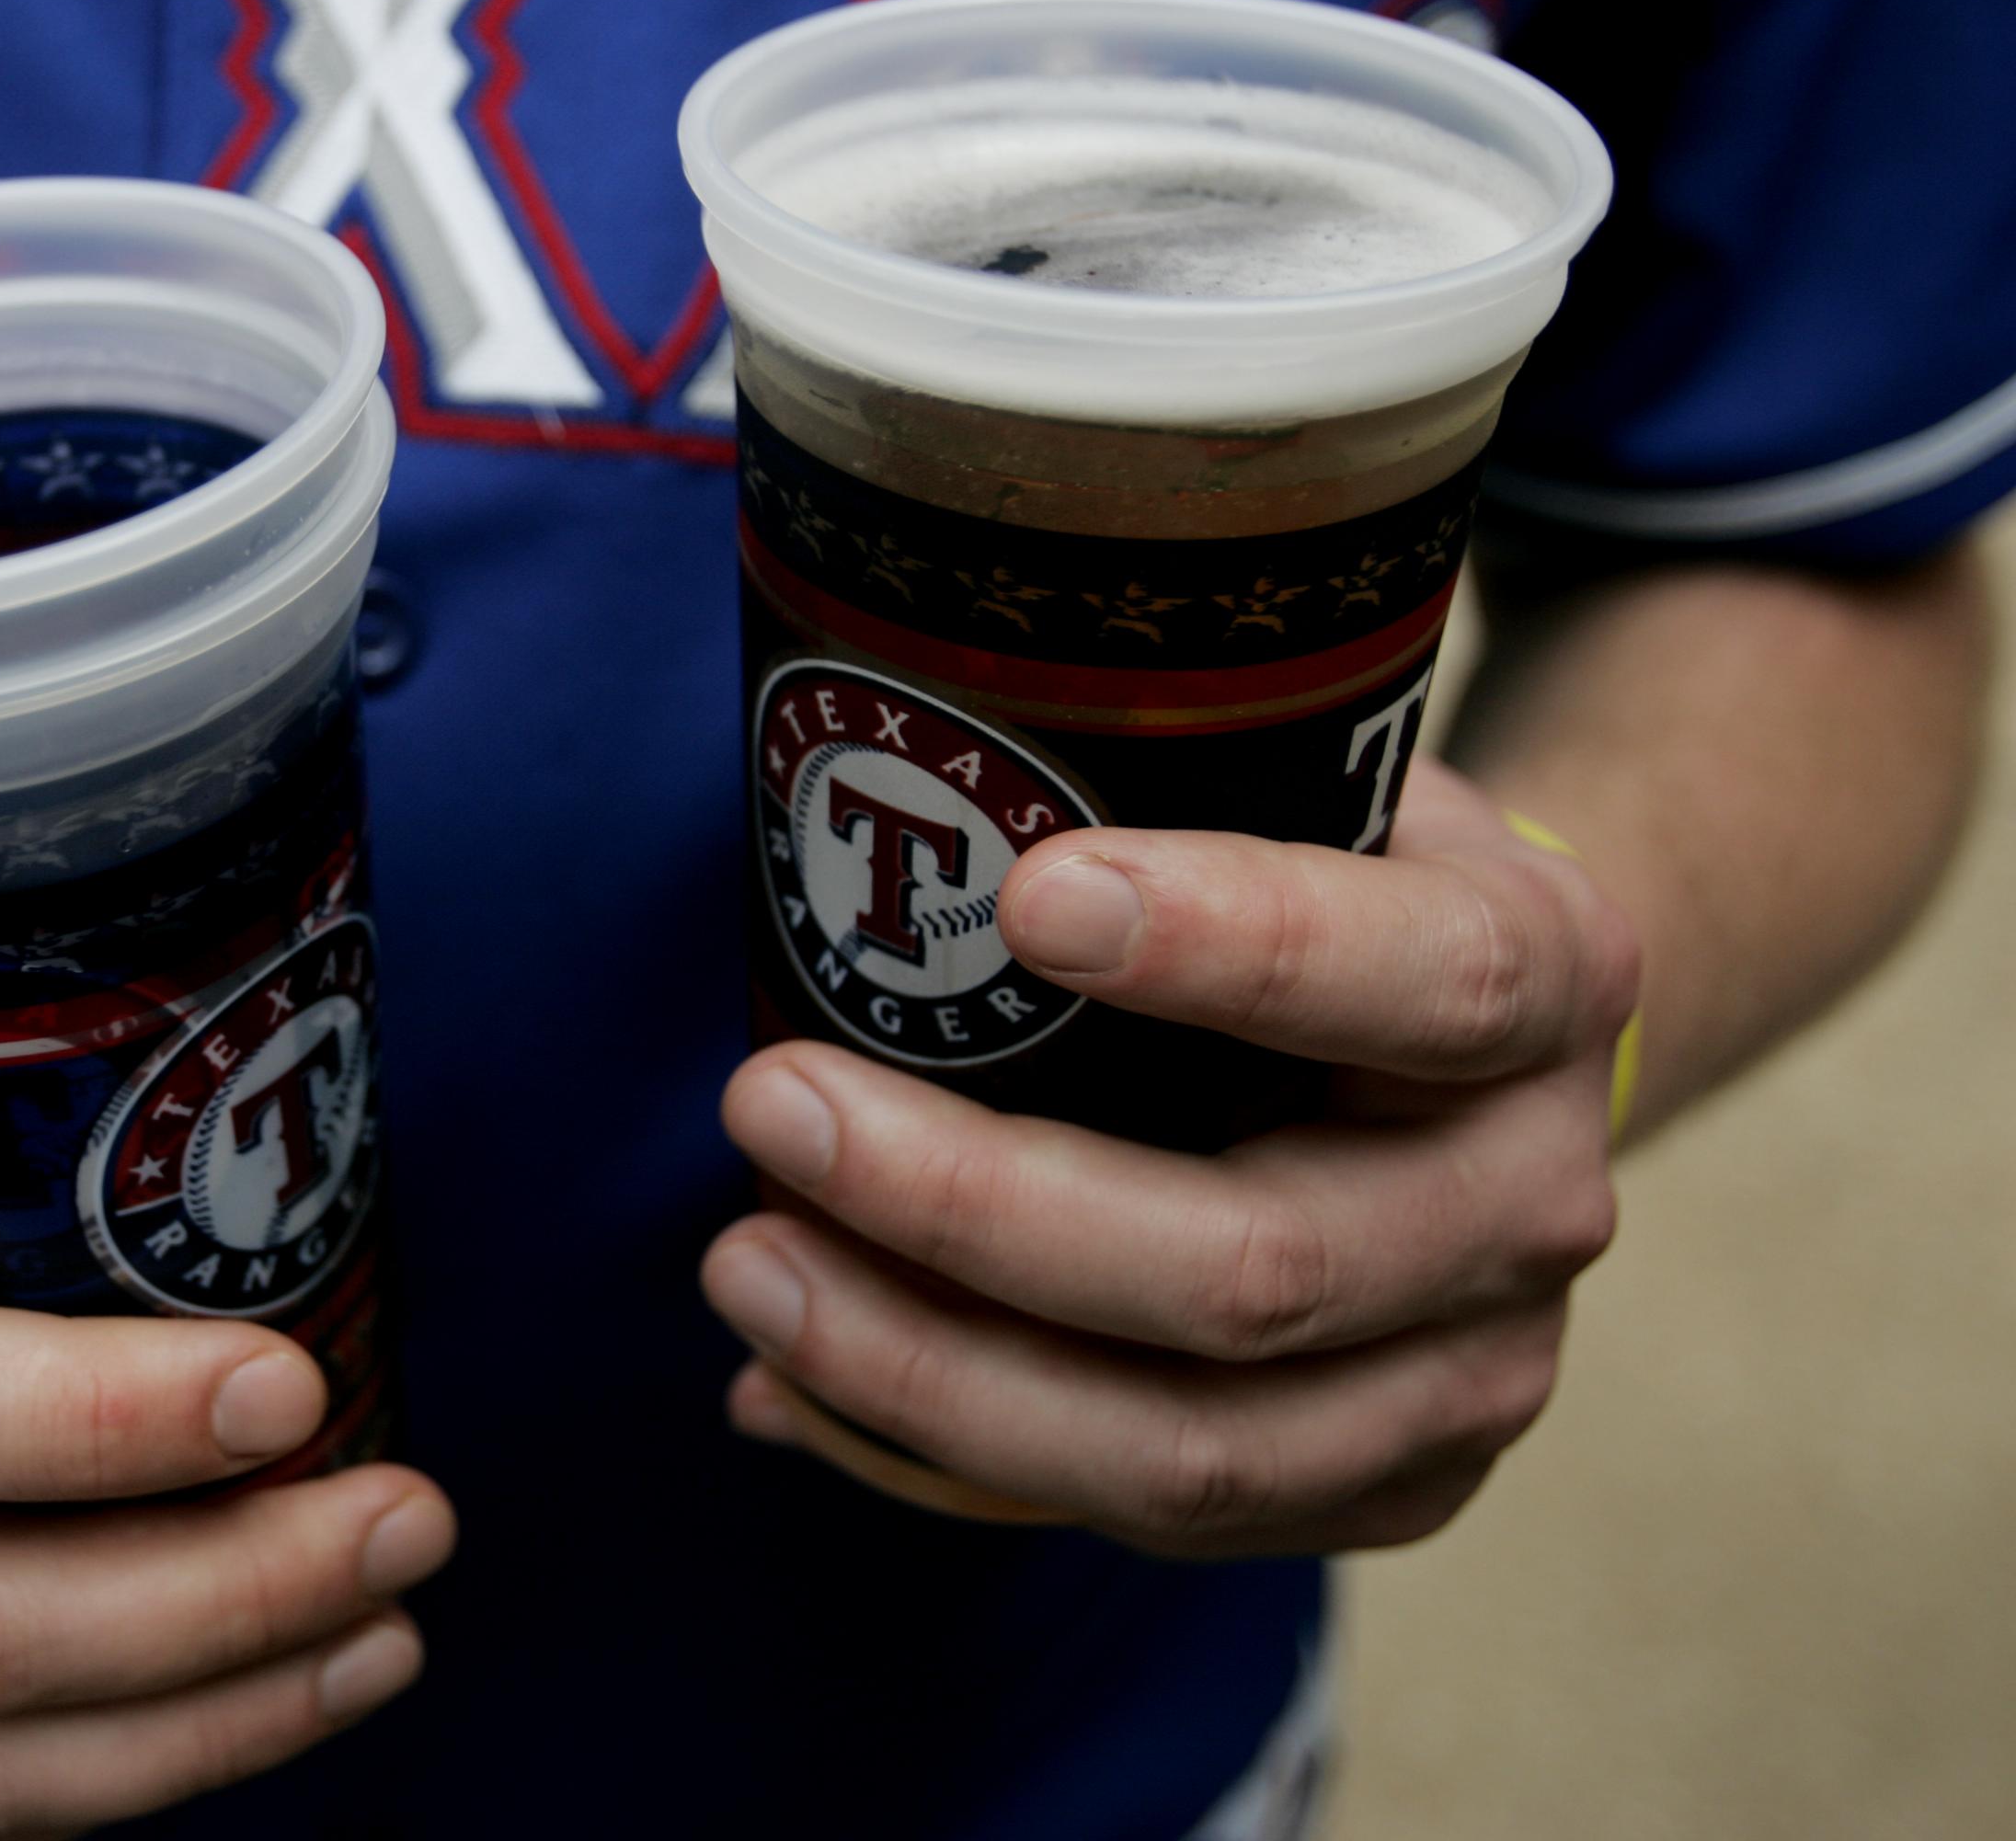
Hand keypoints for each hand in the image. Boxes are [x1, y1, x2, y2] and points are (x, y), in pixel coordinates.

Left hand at [699, 761, 1636, 1555]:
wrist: (1473, 1053)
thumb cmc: (1333, 881)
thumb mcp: (1315, 779)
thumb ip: (1154, 780)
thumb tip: (868, 788)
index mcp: (1550, 979)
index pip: (1429, 979)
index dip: (1235, 947)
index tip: (1025, 896)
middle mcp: (1534, 1202)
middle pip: (1258, 1266)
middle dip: (977, 1205)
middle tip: (770, 1104)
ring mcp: (1470, 1379)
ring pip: (1187, 1445)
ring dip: (927, 1367)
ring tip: (746, 1263)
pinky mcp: (1381, 1492)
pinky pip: (1137, 1516)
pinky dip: (935, 1456)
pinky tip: (789, 1378)